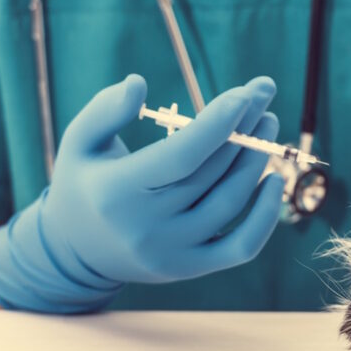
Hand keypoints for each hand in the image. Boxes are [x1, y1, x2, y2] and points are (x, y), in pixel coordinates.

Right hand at [0, 75, 284, 312]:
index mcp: (117, 192)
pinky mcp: (192, 268)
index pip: (181, 156)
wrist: (77, 254)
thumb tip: (138, 82)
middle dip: (244, 128)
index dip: (217, 124)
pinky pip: (242, 247)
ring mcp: (174, 252)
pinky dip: (265, 217)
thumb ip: (105, 110)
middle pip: (211, 173)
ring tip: (268, 124)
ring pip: (230, 202)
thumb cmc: (84, 184)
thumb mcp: (79, 142)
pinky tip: (273, 180)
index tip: (244, 95)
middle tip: (263, 95)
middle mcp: (147, 227)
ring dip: (256, 160)